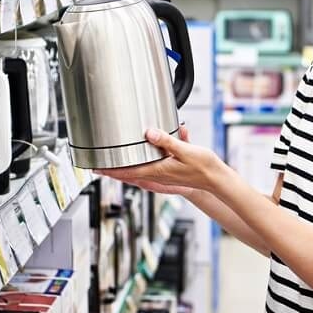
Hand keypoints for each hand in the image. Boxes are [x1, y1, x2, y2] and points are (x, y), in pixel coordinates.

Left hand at [95, 125, 224, 194]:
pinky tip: (137, 162)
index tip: (96, 169)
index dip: (110, 171)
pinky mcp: (168, 173)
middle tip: (97, 167)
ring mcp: (162, 176)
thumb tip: (149, 132)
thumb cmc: (204, 167)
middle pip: (129, 174)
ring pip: (137, 173)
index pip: (128, 172)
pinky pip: (146, 171)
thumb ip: (166, 141)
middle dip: (113, 171)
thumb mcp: (185, 150)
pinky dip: (136, 168)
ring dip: (123, 170)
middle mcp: (158, 175)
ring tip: (111, 166)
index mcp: (158, 170)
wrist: (216, 179)